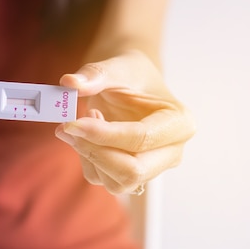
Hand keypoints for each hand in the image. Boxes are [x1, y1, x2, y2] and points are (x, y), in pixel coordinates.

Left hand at [55, 50, 194, 194]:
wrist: (129, 84)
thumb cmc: (130, 75)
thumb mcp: (116, 66)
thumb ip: (96, 74)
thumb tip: (70, 83)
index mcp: (179, 123)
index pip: (141, 139)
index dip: (103, 134)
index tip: (72, 122)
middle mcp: (171, 152)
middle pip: (133, 171)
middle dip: (95, 152)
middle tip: (70, 125)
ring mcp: (152, 168)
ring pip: (116, 182)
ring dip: (88, 155)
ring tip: (82, 123)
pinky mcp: (131, 177)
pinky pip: (101, 179)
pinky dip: (85, 158)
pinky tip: (86, 134)